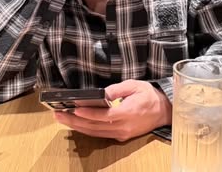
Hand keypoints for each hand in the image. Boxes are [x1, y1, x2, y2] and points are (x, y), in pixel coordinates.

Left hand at [54, 79, 171, 141]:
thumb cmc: (149, 95)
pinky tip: (76, 124)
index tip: (74, 108)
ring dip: (77, 127)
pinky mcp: (121, 136)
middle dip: (75, 121)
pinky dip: (87, 130)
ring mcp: (122, 134)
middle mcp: (123, 127)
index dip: (88, 113)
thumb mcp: (135, 85)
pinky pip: (101, 134)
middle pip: (95, 127)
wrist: (164, 111)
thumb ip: (119, 89)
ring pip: (95, 133)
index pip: (104, 115)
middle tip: (58, 114)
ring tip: (62, 119)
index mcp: (127, 113)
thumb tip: (103, 92)